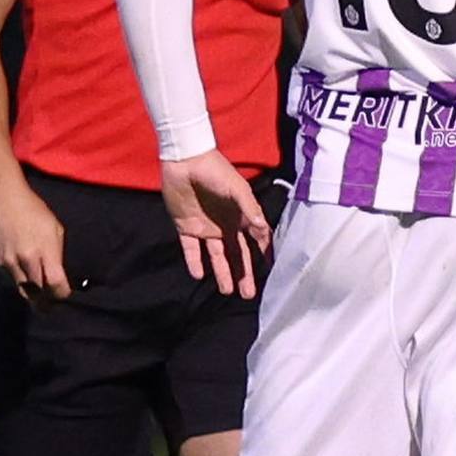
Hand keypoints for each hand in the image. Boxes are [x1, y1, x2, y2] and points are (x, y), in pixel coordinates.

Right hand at [0, 182, 70, 303]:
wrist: (3, 199)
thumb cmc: (35, 211)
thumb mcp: (55, 229)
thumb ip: (56, 255)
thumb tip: (59, 274)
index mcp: (44, 250)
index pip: (55, 284)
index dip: (62, 294)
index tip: (66, 295)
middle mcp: (26, 259)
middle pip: (38, 293)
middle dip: (48, 301)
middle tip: (53, 305)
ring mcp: (9, 262)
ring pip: (23, 290)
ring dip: (34, 296)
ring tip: (42, 300)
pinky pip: (12, 280)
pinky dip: (21, 283)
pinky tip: (27, 281)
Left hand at [160, 150, 273, 297]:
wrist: (185, 160)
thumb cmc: (216, 171)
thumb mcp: (237, 188)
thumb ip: (249, 208)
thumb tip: (264, 229)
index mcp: (241, 216)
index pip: (256, 240)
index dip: (263, 255)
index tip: (270, 272)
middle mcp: (227, 226)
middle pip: (238, 255)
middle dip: (244, 274)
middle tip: (248, 294)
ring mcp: (207, 228)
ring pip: (217, 256)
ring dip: (223, 273)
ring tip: (227, 291)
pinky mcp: (187, 228)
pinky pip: (191, 250)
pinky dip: (195, 262)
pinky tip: (199, 275)